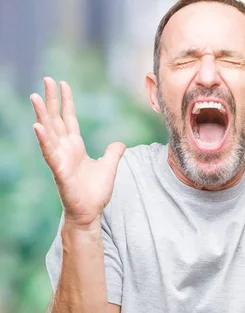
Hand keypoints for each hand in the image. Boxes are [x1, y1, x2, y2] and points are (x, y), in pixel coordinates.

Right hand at [30, 77, 125, 226]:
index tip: (62, 83)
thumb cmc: (95, 192)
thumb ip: (113, 153)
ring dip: (42, 114)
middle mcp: (65, 149)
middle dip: (51, 99)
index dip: (66, 101)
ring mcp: (60, 159)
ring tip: (34, 96)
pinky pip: (50, 153)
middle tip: (46, 79)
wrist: (90, 212)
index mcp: (75, 146)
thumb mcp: (109, 167)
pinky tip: (37, 126)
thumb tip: (121, 143)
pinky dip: (44, 140)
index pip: (69, 118)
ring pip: (49, 132)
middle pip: (56, 119)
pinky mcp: (60, 172)